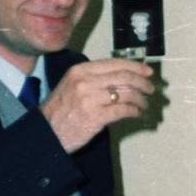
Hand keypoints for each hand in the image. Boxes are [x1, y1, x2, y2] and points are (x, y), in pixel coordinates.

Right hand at [39, 59, 156, 152]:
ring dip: (140, 99)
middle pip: (125, 77)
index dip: (136, 67)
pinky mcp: (95, 117)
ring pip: (126, 94)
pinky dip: (134, 111)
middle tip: (151, 89)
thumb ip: (95, 79)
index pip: (115, 63)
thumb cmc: (60, 110)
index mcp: (81, 70)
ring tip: (143, 104)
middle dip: (142, 83)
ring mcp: (90, 99)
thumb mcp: (72, 85)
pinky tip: (136, 113)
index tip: (148, 72)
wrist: (45, 133)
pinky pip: (123, 111)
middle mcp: (85, 82)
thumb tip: (126, 78)